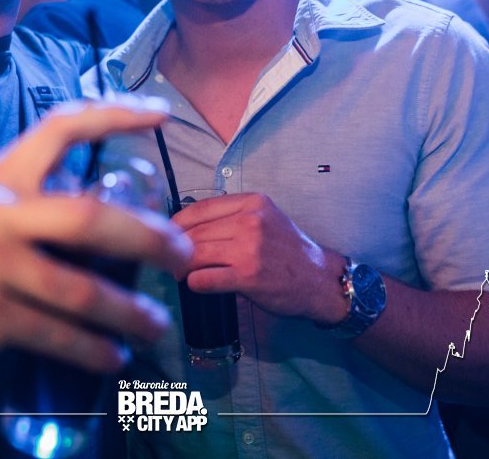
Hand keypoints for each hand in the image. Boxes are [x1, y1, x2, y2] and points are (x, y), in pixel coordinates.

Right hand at [0, 99, 191, 375]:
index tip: (160, 115)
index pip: (60, 127)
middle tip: (182, 255)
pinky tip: (113, 355)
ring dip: (129, 312)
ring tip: (158, 324)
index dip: (112, 114)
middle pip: (88, 218)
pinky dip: (93, 349)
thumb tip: (113, 209)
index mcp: (0, 177)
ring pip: (81, 290)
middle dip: (148, 239)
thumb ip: (36, 198)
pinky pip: (57, 334)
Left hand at [171, 192, 343, 323]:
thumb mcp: (265, 219)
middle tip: (172, 260)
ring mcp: (249, 249)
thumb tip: (189, 225)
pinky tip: (198, 284)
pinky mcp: (248, 276)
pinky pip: (204, 278)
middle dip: (177, 248)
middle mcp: (250, 221)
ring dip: (182, 267)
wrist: (318, 279)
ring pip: (195, 254)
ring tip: (182, 273)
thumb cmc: (288, 251)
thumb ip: (232, 217)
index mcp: (252, 203)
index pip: (199, 209)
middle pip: (195, 232)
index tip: (170, 235)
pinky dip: (195, 283)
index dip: (178, 224)